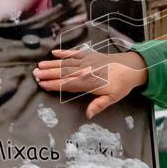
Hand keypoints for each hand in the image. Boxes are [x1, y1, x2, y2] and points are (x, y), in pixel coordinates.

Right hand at [33, 49, 147, 118]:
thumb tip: (88, 115)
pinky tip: (54, 53)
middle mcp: (85, 70)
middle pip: (63, 72)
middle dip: (48, 73)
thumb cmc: (121, 85)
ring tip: (40, 66)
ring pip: (66, 63)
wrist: (131, 67)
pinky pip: (74, 53)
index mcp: (89, 82)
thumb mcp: (112, 98)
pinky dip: (64, 52)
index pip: (68, 84)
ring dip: (52, 64)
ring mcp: (86, 61)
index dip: (54, 84)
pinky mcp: (89, 55)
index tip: (42, 84)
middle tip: (35, 74)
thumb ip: (98, 105)